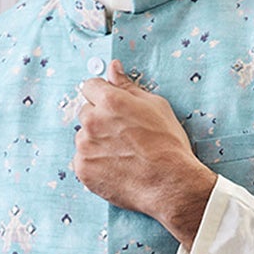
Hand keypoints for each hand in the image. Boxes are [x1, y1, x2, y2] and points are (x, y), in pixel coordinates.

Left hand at [73, 58, 216, 245]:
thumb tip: (114, 68)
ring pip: (83, 138)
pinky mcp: (84, 170)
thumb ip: (128, 86)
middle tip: (122, 135)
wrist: (170, 185)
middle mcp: (92, 122)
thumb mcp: (155, 106)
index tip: (112, 107)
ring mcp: (85, 148)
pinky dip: (95, 163)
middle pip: (85, 112)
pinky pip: (83, 161)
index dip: (102, 95)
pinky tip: (115, 168)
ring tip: (121, 154)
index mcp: (109, 102)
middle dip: (99, 119)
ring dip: (96, 142)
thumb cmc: (168, 146)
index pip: (90, 86)